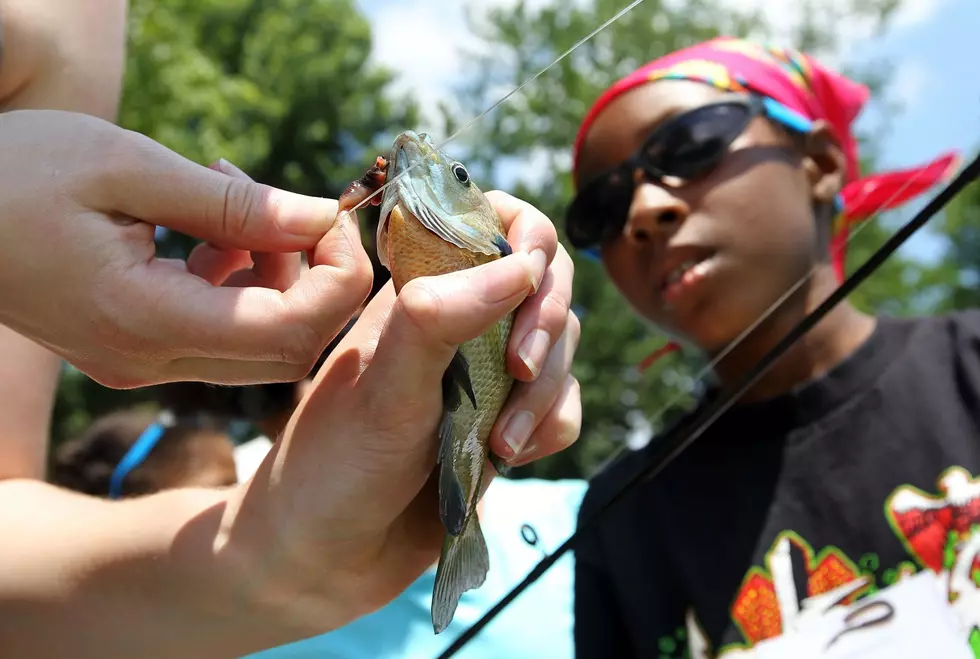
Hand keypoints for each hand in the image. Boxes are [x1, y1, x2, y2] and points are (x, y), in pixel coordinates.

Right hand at [0, 109, 371, 387]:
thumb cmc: (12, 174)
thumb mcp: (125, 168)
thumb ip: (234, 204)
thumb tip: (320, 217)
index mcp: (146, 321)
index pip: (291, 330)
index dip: (337, 279)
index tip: (335, 218)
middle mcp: (148, 360)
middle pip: (286, 346)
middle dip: (317, 279)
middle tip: (299, 210)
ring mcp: (140, 361)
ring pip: (257, 341)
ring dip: (276, 274)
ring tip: (234, 199)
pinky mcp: (135, 346)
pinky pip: (219, 328)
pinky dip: (239, 280)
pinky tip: (212, 229)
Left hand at [217, 192, 580, 634]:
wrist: (327, 559)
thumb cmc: (333, 466)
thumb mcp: (381, 388)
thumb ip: (439, 319)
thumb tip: (521, 266)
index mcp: (416, 289)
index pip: (489, 222)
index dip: (524, 235)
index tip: (528, 274)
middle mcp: (457, 322)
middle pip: (543, 283)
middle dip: (546, 322)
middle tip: (520, 367)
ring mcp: (485, 374)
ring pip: (559, 348)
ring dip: (543, 390)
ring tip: (501, 441)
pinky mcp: (507, 422)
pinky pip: (561, 405)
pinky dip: (548, 428)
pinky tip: (505, 458)